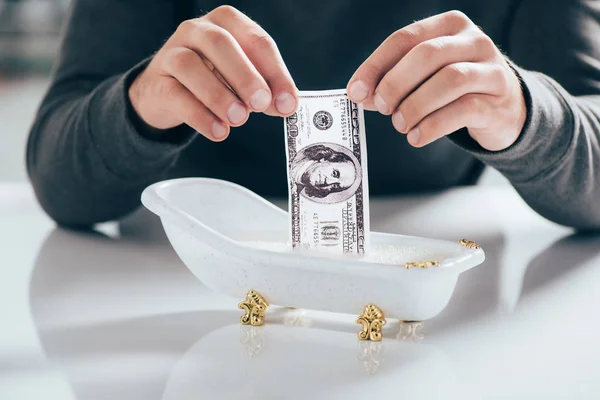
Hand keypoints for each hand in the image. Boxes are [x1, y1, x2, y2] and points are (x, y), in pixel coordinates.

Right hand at [128, 5, 297, 140]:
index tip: (288, 103)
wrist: (165, 92)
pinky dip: (199, 116)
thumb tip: (285, 105)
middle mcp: (198, 30)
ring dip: (218, 94)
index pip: (256, 41)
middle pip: (222, 44)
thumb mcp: (242, 81)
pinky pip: (176, 95)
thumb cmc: (213, 79)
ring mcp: (172, 52)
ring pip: (191, 66)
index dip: (275, 72)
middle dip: (245, 76)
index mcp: (228, 23)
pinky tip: (218, 132)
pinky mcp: (157, 81)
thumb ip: (265, 90)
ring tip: (238, 119)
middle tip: (261, 104)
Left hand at [346, 10, 525, 150]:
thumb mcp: (425, 77)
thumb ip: (394, 80)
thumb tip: (359, 94)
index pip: (405, 38)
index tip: (355, 91)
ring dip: (414, 106)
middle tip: (381, 107)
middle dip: (395, 83)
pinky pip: (463, 110)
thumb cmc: (456, 89)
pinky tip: (416, 137)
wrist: (506, 109)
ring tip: (400, 125)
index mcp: (450, 26)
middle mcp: (474, 41)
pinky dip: (433, 126)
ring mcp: (490, 70)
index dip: (375, 65)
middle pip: (427, 55)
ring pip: (448, 80)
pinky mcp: (498, 101)